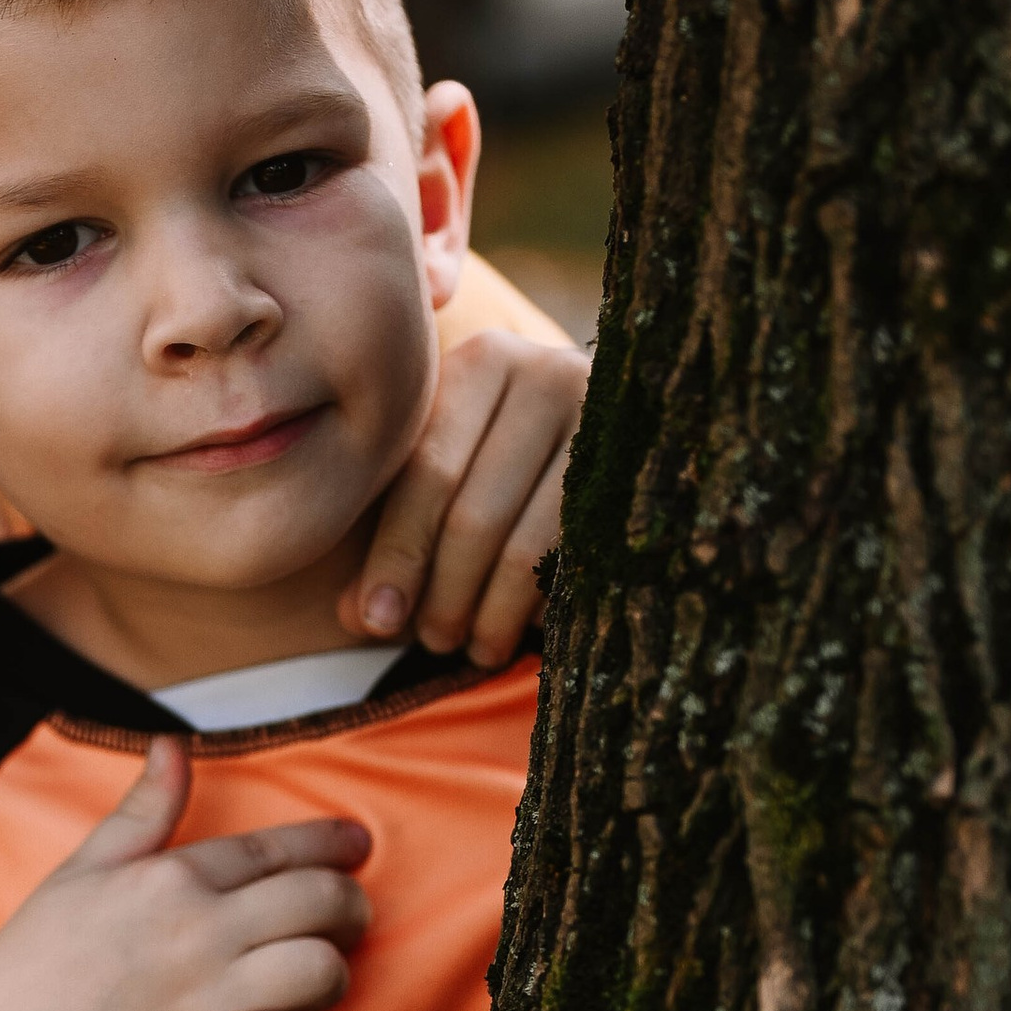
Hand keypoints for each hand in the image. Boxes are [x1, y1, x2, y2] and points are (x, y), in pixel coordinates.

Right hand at [0, 738, 370, 1010]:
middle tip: (346, 919)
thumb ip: (140, 810)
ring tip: (313, 980)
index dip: (331, 845)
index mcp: (171, 878)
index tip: (359, 845)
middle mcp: (197, 930)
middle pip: (318, 903)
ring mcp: (205, 997)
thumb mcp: (82, 869)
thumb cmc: (34, 962)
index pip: (277, 850)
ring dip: (331, 975)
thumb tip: (173, 745)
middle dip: (349, 907)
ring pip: (319, 970)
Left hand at [339, 327, 586, 663]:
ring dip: (492, 615)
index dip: (398, 555)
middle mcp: (550, 376)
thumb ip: (391, 531)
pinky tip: (526, 630)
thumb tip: (363, 617)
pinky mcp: (647, 475)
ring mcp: (609, 424)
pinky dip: (545, 608)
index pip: (429, 471)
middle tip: (433, 640)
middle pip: (476, 514)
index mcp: (483, 362)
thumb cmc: (495, 455)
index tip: (377, 620)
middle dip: (445, 595)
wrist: (597, 424)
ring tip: (474, 648)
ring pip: (528, 548)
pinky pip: (581, 564)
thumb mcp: (439, 471)